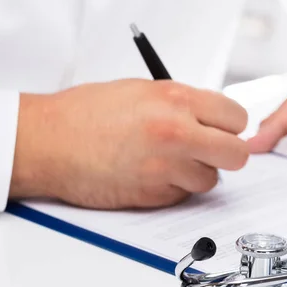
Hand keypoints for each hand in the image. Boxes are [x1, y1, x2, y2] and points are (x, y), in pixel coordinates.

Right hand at [10, 79, 248, 208]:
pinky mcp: (153, 195)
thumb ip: (183, 105)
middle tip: (209, 150)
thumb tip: (213, 120)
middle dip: (227, 153)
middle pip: (237, 154)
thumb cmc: (88, 112)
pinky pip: (183, 196)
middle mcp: (177, 133)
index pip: (237, 118)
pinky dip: (174, 188)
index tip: (222, 129)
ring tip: (170, 162)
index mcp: (176, 100)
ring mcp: (166, 168)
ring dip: (197, 173)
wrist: (49, 141)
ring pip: (211, 180)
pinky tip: (150, 174)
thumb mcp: (143, 91)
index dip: (230, 125)